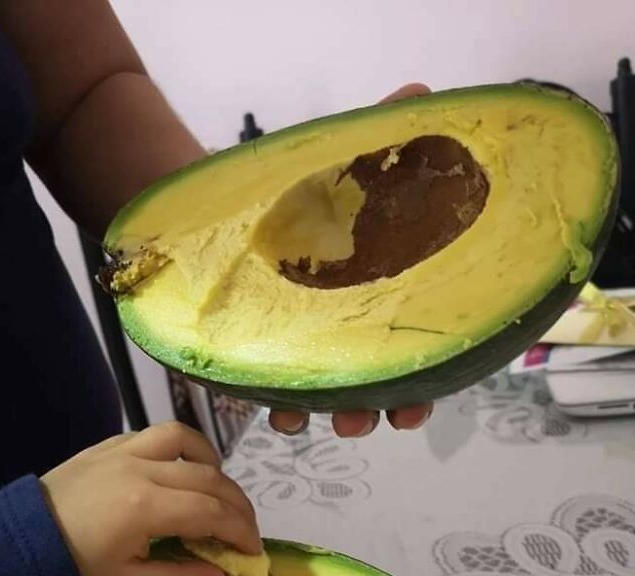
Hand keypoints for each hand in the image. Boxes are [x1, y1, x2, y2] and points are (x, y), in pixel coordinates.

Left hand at [41, 422, 260, 575]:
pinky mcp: (108, 445)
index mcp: (146, 507)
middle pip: (210, 477)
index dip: (241, 531)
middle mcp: (141, 469)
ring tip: (219, 490)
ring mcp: (123, 451)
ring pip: (185, 440)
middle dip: (237, 504)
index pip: (213, 512)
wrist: (18, 545)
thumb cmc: (74, 569)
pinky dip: (180, 449)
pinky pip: (156, 435)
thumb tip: (222, 575)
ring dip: (212, 463)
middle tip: (246, 529)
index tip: (254, 550)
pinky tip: (182, 471)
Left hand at [269, 81, 433, 438]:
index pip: (409, 354)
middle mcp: (342, 328)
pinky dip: (270, 405)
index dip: (419, 387)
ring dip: (320, 416)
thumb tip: (421, 91)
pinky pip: (266, 389)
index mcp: (374, 296)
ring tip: (308, 424)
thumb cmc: (287, 184)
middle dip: (370, 411)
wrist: (213, 195)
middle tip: (363, 422)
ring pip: (320, 396)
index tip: (415, 409)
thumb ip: (379, 134)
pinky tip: (270, 410)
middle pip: (368, 387)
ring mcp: (298, 342)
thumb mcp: (336, 159)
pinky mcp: (253, 346)